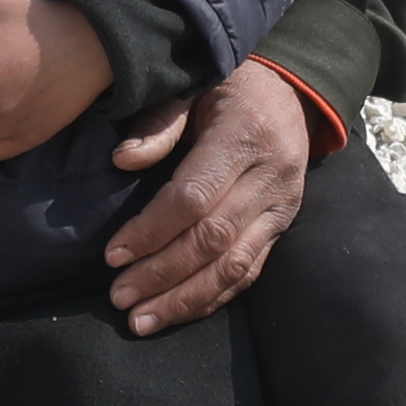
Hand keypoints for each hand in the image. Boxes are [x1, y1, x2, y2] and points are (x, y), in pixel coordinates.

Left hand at [103, 57, 314, 335]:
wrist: (291, 91)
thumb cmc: (229, 86)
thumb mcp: (193, 87)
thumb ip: (159, 122)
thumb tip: (121, 160)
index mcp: (244, 137)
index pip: (194, 198)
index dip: (152, 230)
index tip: (113, 255)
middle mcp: (269, 178)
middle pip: (213, 239)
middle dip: (162, 274)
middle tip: (119, 297)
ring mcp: (282, 208)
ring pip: (235, 266)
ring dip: (185, 299)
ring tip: (141, 320)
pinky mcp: (283, 228)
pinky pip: (249, 272)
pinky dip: (212, 297)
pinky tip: (177, 312)